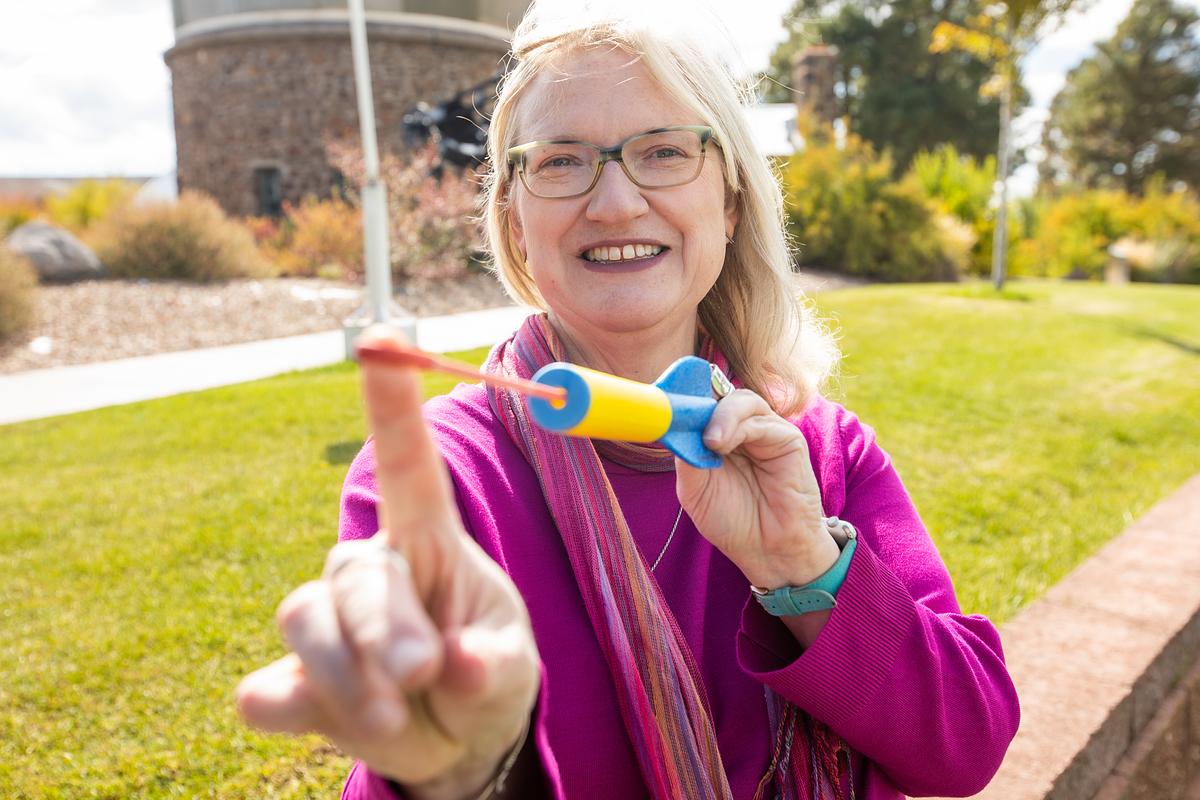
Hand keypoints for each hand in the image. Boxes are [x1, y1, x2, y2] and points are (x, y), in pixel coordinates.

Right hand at [236, 330, 539, 795]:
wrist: (457, 740)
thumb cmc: (488, 672)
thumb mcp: (511, 665)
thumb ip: (491, 661)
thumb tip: (459, 666)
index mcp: (429, 541)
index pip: (408, 465)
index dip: (393, 406)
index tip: (383, 342)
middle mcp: (372, 569)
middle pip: (358, 571)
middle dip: (387, 626)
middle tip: (421, 673)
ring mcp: (329, 623)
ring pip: (307, 620)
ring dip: (348, 677)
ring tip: (399, 719)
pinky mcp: (296, 684)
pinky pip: (269, 690)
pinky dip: (291, 708)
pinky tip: (312, 716)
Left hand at [675, 389, 838, 588]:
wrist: (768, 551)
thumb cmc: (732, 521)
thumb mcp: (694, 489)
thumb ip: (686, 455)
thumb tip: (675, 425)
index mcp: (718, 437)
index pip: (701, 404)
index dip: (683, 399)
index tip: (662, 403)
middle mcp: (742, 429)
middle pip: (719, 395)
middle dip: (698, 403)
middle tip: (682, 419)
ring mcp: (766, 431)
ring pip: (740, 401)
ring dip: (718, 416)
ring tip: (709, 441)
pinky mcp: (788, 439)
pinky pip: (760, 420)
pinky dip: (736, 426)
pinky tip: (721, 445)